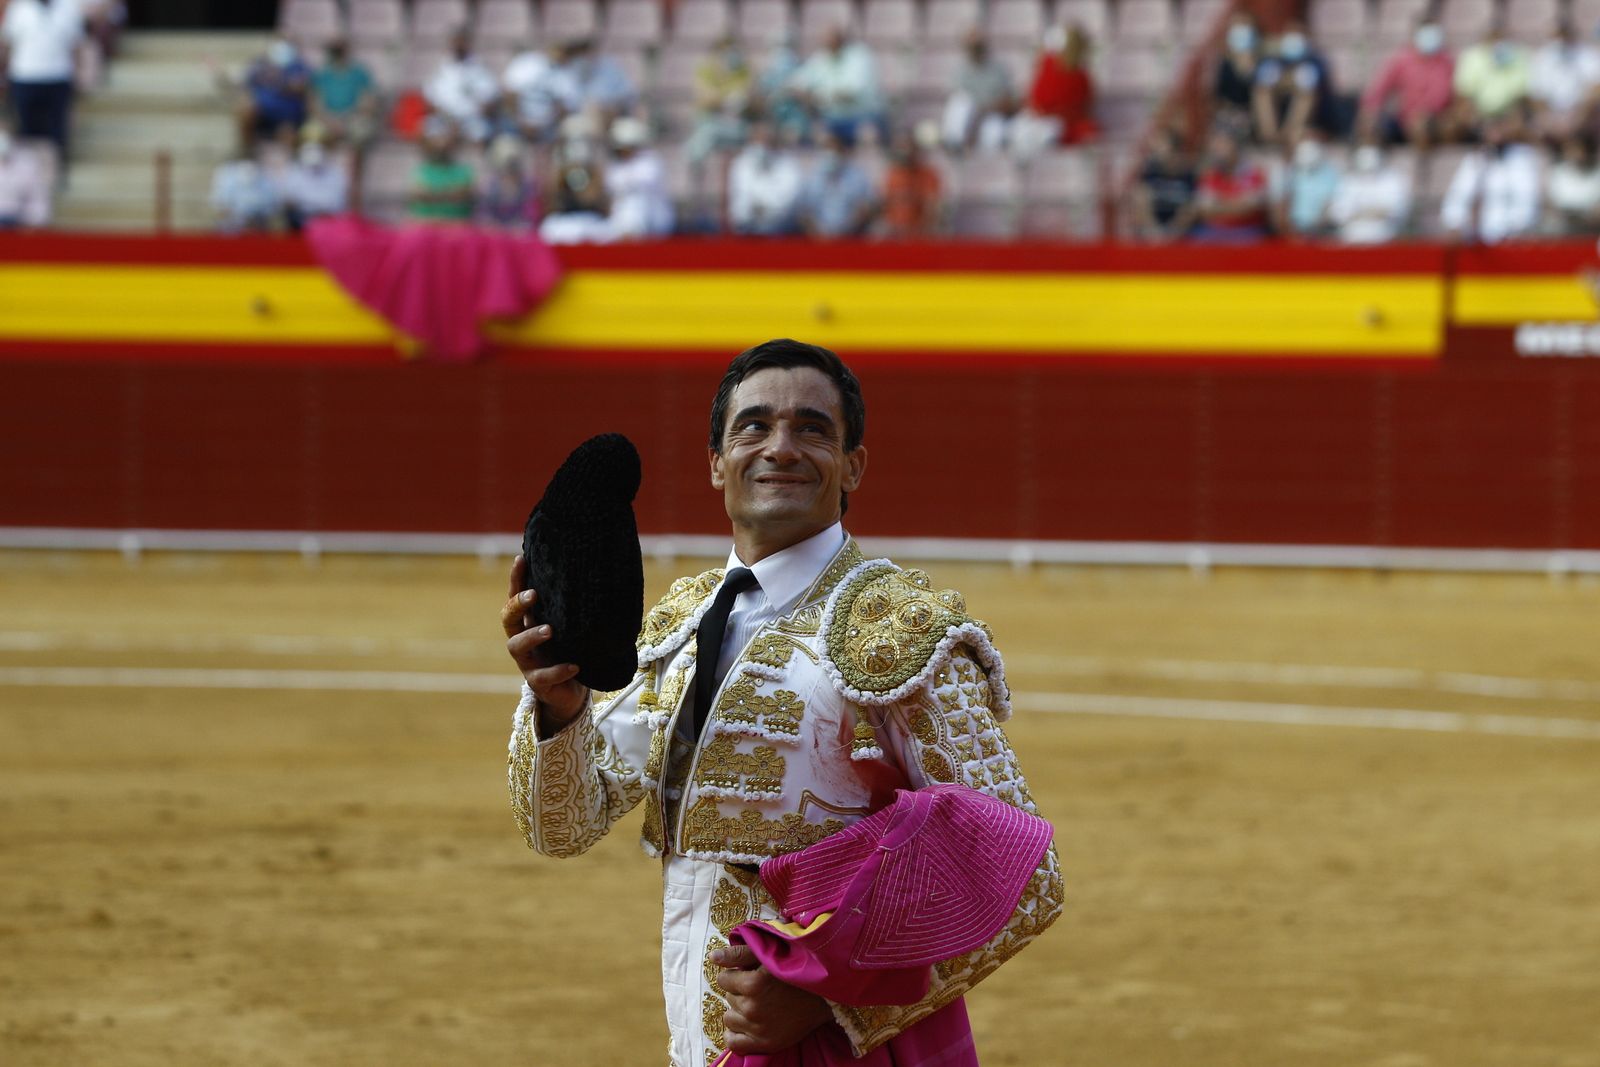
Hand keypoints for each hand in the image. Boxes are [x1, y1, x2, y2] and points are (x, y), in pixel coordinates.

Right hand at [502, 554, 588, 726]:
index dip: (516, 579)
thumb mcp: (569, 628)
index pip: (515, 598)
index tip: (521, 559)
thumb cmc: (569, 652)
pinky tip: (573, 666)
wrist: (570, 692)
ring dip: (531, 636)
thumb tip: (593, 574)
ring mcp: (527, 662)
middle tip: (533, 595)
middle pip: (508, 619)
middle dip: (518, 605)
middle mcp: (522, 640)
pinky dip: (558, 670)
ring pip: (516, 646)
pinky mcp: (538, 683)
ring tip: (549, 630)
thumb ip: (570, 609)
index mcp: (528, 623)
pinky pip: (543, 677)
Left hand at [713, 944, 831, 1053]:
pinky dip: (736, 1033)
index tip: (748, 975)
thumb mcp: (769, 955)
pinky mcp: (765, 1044)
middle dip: (738, 992)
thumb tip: (712, 957)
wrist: (824, 997)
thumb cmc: (795, 969)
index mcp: (753, 984)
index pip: (723, 980)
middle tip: (758, 989)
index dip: (735, 975)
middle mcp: (753, 1008)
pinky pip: (733, 1042)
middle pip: (728, 998)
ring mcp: (759, 1029)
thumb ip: (738, 954)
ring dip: (738, 1011)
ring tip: (758, 1004)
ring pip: (729, 1018)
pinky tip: (748, 1023)